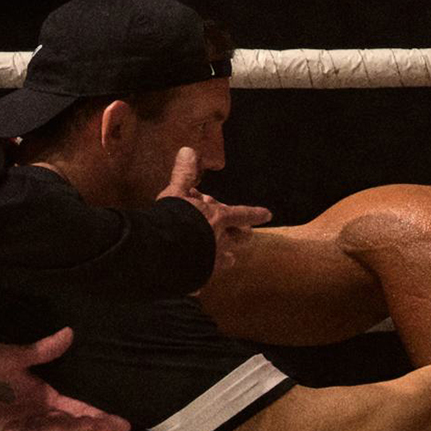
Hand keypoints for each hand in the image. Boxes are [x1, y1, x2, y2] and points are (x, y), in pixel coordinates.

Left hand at [0, 328, 131, 430]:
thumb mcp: (18, 355)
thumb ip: (44, 350)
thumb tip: (69, 333)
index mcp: (45, 396)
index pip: (78, 409)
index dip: (100, 415)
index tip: (122, 422)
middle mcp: (37, 412)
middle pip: (70, 424)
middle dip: (92, 426)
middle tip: (113, 426)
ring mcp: (21, 421)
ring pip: (52, 430)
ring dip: (72, 429)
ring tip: (91, 425)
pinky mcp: (3, 427)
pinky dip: (42, 430)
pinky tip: (58, 427)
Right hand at [161, 147, 271, 279]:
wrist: (162, 253)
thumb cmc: (172, 219)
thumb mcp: (176, 193)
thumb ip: (184, 174)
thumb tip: (189, 150)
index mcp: (218, 219)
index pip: (242, 213)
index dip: (255, 213)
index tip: (268, 214)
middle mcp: (221, 241)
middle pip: (241, 238)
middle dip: (242, 234)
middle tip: (242, 232)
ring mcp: (213, 262)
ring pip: (227, 259)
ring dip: (225, 255)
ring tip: (223, 256)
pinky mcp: (200, 278)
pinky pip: (206, 277)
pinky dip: (203, 275)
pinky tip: (197, 280)